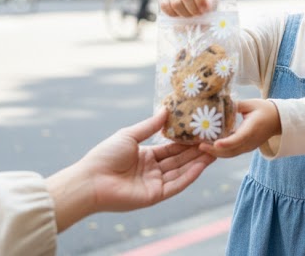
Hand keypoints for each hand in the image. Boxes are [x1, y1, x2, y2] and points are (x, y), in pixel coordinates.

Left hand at [48, 109, 213, 231]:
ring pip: (181, 171)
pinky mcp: (155, 196)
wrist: (90, 180)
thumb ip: (150, 126)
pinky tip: (202, 165)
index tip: (201, 132)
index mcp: (145, 156)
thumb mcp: (129, 135)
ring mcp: (154, 184)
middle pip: (179, 160)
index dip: (186, 141)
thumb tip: (166, 109)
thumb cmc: (105, 156)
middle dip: (196, 151)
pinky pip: (176, 185)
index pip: (171, 148)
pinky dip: (189, 175)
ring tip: (214, 150)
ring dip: (197, 162)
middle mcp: (152, 170)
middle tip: (214, 140)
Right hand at [160, 0, 214, 16]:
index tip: (204, 10)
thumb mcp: (212, 2)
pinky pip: (164, 5)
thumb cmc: (206, 3)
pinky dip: (172, 14)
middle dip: (192, 9)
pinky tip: (179, 15)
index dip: (200, 0)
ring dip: (183, 13)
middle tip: (197, 15)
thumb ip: (211, 4)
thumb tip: (206, 6)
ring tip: (190, 16)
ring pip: (175, 2)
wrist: (196, 7)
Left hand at [199, 99, 280, 158]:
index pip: (239, 138)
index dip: (227, 142)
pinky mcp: (246, 148)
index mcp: (252, 129)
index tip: (215, 143)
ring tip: (201, 146)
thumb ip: (235, 105)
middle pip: (231, 151)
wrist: (278, 120)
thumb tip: (218, 104)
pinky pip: (232, 153)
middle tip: (199, 145)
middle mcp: (250, 141)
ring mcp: (248, 147)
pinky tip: (210, 145)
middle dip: (214, 150)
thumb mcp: (251, 104)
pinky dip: (221, 151)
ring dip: (215, 152)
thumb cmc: (265, 109)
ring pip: (230, 154)